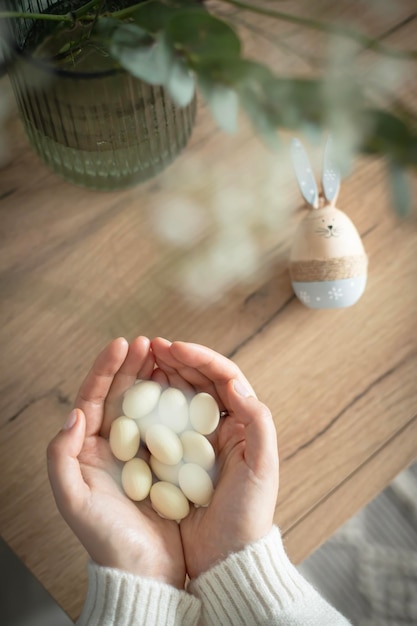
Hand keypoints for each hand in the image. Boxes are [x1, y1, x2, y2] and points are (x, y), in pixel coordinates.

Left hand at [47, 336, 185, 588]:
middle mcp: (115, 445)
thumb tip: (74, 412)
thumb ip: (62, 455)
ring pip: (148, 404)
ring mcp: (143, 451)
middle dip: (133, 365)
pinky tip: (186, 387)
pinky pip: (171, 423)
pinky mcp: (168, 460)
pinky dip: (177, 402)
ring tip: (167, 355)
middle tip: (148, 341)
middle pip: (121, 394)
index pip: (94, 397)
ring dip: (156, 377)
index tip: (122, 344)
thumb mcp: (73, 499)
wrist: (143, 571)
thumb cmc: (106, 539)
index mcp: (90, 448)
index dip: (106, 368)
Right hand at [151, 338, 278, 578]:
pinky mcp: (177, 458)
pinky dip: (152, 405)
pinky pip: (164, 423)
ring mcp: (198, 441)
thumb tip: (238, 383)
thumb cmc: (248, 516)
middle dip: (178, 360)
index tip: (174, 347)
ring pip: (181, 397)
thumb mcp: (261, 468)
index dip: (200, 358)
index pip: (224, 377)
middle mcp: (221, 427)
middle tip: (152, 345)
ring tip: (143, 360)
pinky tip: (137, 395)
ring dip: (164, 375)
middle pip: (200, 381)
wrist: (224, 559)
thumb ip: (257, 422)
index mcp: (243, 424)